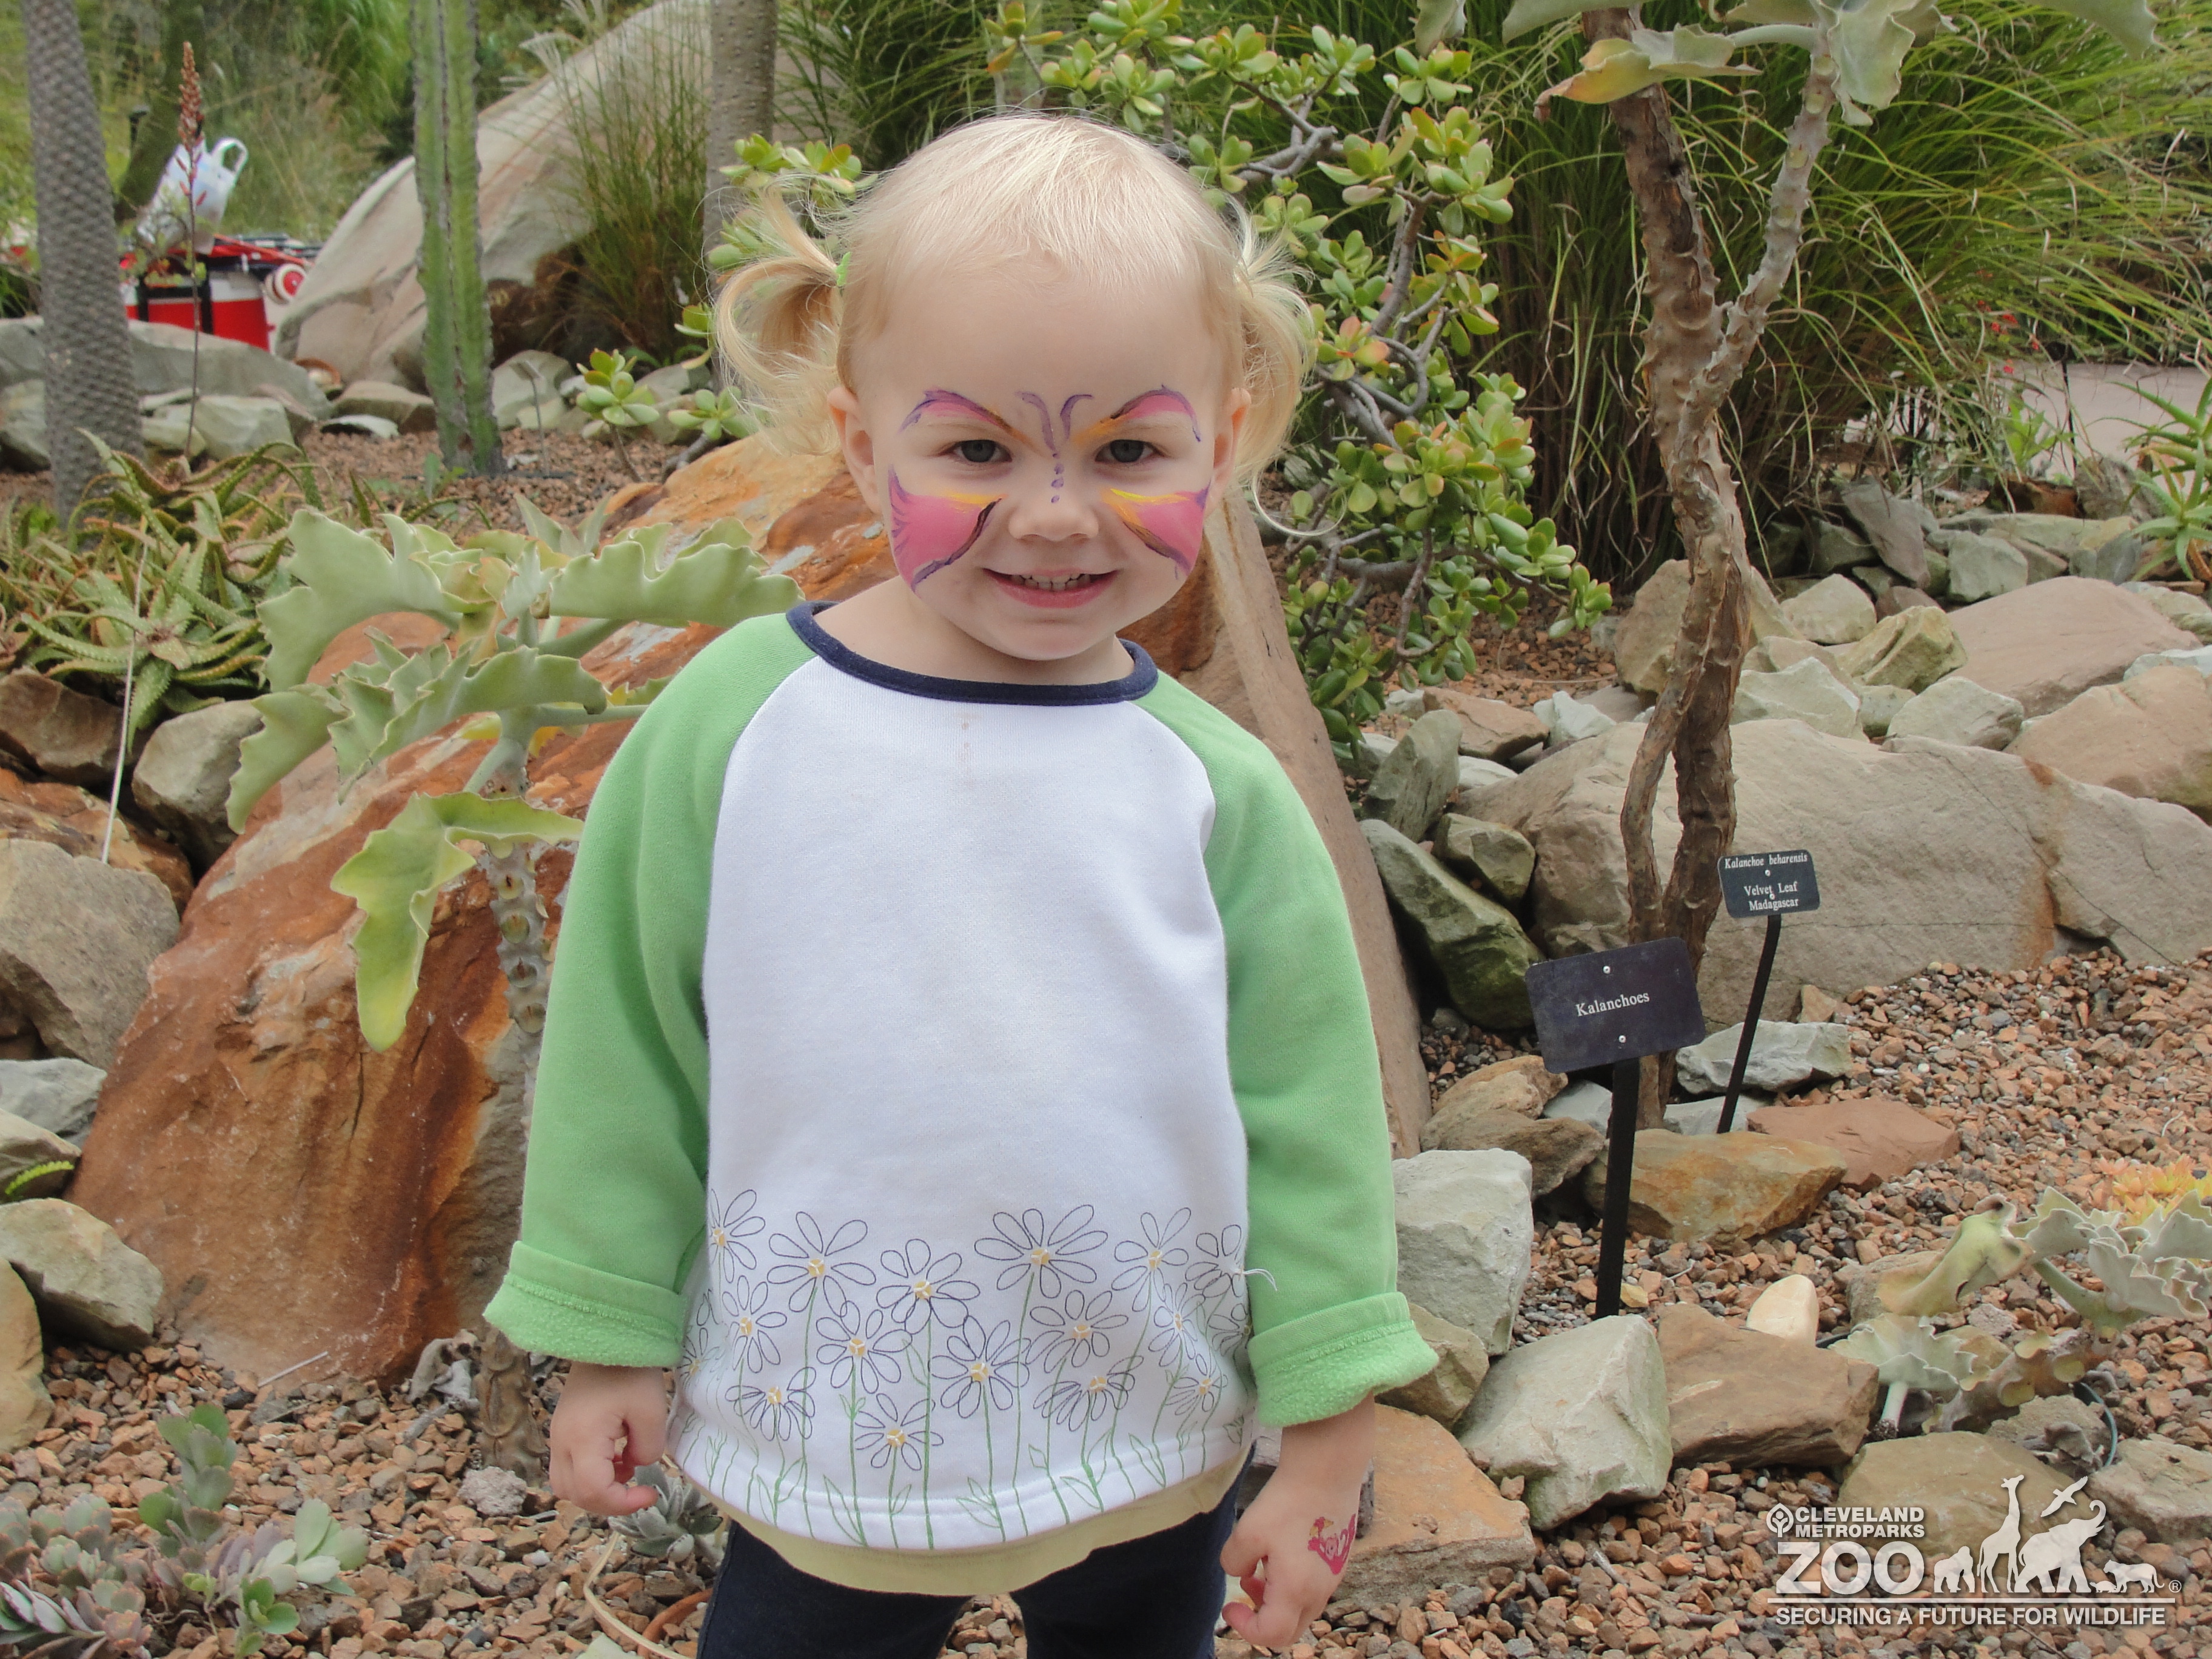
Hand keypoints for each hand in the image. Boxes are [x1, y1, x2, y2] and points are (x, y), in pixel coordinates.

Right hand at [549, 1362, 668, 1514]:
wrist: (607, 1336)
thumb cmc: (630, 1370)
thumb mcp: (651, 1409)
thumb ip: (648, 1448)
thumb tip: (637, 1466)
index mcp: (582, 1438)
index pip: (594, 1491)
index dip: (623, 1504)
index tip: (650, 1495)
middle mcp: (562, 1442)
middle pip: (574, 1494)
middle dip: (609, 1502)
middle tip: (639, 1491)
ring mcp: (558, 1435)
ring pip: (566, 1484)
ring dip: (596, 1489)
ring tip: (626, 1472)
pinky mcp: (563, 1429)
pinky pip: (568, 1467)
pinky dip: (590, 1475)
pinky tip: (617, 1459)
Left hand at [1221, 1399, 1374, 1649]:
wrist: (1328, 1470)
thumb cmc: (1287, 1502)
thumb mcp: (1247, 1533)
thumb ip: (1234, 1562)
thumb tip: (1241, 1573)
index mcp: (1296, 1592)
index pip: (1271, 1635)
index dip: (1245, 1627)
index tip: (1229, 1605)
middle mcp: (1320, 1592)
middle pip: (1290, 1630)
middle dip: (1262, 1619)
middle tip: (1245, 1591)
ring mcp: (1333, 1576)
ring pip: (1303, 1608)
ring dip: (1277, 1600)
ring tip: (1258, 1568)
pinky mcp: (1338, 1559)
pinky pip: (1313, 1588)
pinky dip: (1293, 1584)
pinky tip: (1281, 1552)